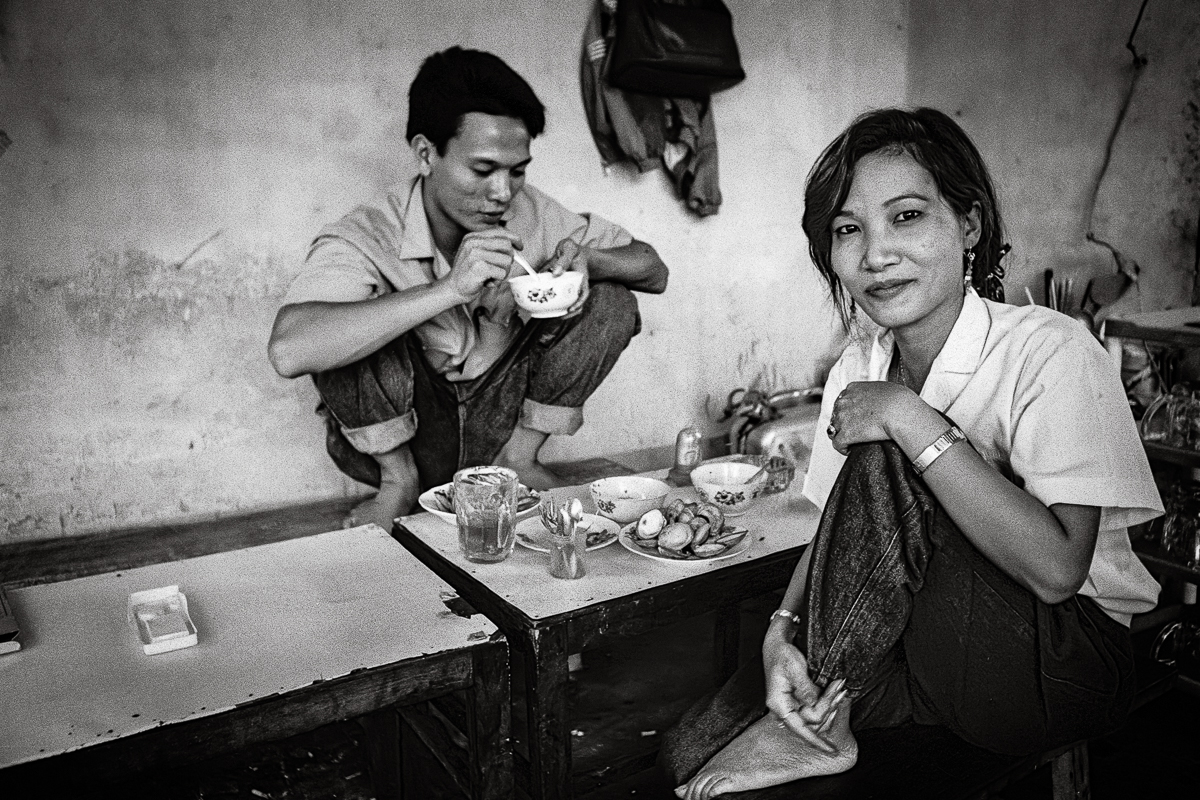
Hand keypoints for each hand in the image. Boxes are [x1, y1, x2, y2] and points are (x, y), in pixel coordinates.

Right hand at [446, 228, 522, 301]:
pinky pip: (502, 273)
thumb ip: (491, 246)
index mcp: (473, 236)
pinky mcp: (478, 268)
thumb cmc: (468, 273)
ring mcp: (475, 254)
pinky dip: (498, 281)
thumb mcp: (476, 254)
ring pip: (506, 260)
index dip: (514, 238)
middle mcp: (473, 242)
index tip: (520, 246)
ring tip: (491, 277)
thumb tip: (515, 245)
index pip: (500, 231)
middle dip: (509, 259)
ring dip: (503, 272)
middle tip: (501, 268)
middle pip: (506, 245)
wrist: (453, 288)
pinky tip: (487, 282)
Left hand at [548, 238, 590, 315]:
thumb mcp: (569, 248)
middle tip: (561, 316)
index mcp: (581, 276)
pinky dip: (555, 303)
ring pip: (571, 302)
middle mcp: (578, 284)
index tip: (571, 309)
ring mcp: (571, 287)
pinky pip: (561, 298)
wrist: (572, 250)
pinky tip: (547, 306)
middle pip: (579, 302)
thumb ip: (563, 259)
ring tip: (555, 315)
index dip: (579, 303)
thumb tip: (556, 273)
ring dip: (564, 310)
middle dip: (571, 312)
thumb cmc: (570, 248)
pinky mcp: (563, 287)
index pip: (584, 292)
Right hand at [762, 627, 842, 751]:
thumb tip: (814, 704)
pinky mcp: (797, 702)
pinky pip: (814, 708)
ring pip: (816, 715)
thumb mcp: (794, 668)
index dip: (816, 741)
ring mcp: (791, 706)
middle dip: (829, 706)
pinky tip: (834, 689)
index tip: (832, 750)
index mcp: (779, 704)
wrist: (776, 645)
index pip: (799, 729)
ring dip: (830, 702)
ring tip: (840, 685)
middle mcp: (784, 709)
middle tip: (841, 687)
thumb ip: (805, 688)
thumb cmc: (782, 654)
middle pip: (812, 720)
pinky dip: (826, 700)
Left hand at [826, 380, 920, 454]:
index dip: (848, 411)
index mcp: (852, 389)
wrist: (899, 412)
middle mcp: (843, 402)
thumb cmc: (900, 400)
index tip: (856, 418)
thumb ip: (874, 393)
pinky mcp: (845, 435)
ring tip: (853, 441)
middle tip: (856, 430)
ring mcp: (842, 419)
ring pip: (834, 429)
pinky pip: (837, 444)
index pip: (843, 400)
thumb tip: (879, 400)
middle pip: (836, 415)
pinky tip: (851, 450)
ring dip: (843, 435)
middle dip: (844, 423)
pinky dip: (843, 448)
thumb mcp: (884, 388)